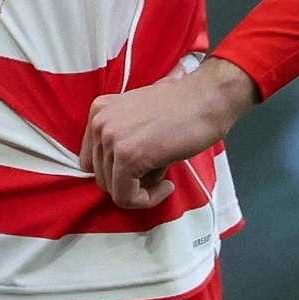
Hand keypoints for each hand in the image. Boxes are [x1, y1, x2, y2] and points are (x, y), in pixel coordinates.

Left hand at [80, 56, 258, 208]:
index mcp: (99, 112)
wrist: (207, 99)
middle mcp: (98, 123)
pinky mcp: (127, 157)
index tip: (141, 173)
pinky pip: (126, 197)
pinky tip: (167, 186)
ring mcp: (110, 139)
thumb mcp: (140, 120)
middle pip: (101, 175)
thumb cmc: (183, 109)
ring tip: (164, 175)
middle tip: (157, 174)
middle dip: (130, 182)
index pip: (91, 159)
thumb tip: (118, 176)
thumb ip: (123, 140)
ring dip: (141, 190)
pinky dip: (146, 200)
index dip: (116, 172)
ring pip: (113, 189)